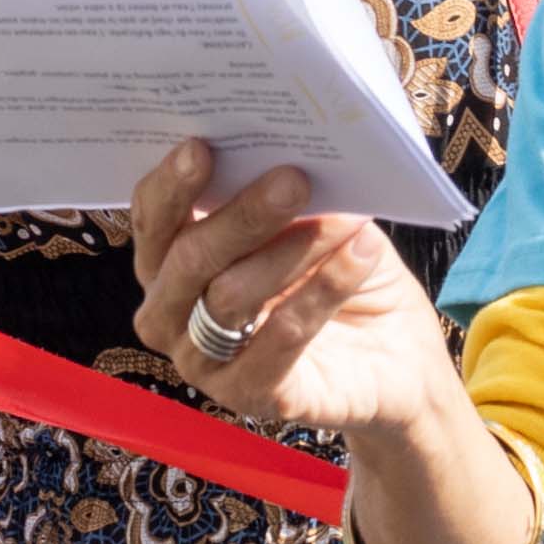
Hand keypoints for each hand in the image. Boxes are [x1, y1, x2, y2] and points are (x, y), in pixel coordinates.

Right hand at [128, 142, 462, 450]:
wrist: (392, 358)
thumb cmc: (335, 271)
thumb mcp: (306, 221)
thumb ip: (278, 191)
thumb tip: (280, 147)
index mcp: (168, 264)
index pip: (151, 221)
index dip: (170, 186)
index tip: (202, 146)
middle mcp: (170, 316)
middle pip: (186, 259)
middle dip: (241, 213)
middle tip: (293, 178)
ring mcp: (204, 363)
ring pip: (230, 298)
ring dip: (292, 250)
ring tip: (345, 217)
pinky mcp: (251, 397)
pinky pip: (281, 340)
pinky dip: (323, 291)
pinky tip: (360, 255)